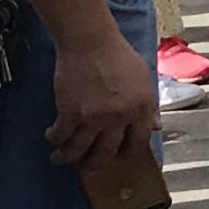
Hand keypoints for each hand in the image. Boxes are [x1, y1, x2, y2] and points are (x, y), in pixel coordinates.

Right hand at [49, 28, 158, 173]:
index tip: (119, 156)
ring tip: (60, 158)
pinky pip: (61, 136)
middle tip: (87, 168)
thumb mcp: (143, 78)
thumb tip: (157, 127)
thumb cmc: (118, 55)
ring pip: (79, 150)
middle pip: (107, 153)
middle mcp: (119, 118)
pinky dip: (54, 139)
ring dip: (68, 157)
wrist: (90, 41)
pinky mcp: (70, 112)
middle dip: (95, 164)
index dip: (128, 153)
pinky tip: (51, 138)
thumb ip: (150, 105)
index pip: (138, 142)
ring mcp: (94, 118)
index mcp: (141, 109)